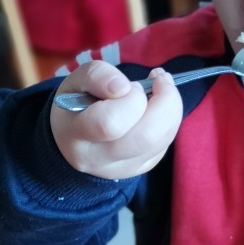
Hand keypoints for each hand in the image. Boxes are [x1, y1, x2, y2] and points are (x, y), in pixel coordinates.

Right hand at [50, 61, 182, 179]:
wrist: (71, 139)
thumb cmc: (73, 105)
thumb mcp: (73, 82)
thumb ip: (96, 75)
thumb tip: (124, 86)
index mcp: (75, 136)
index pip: (110, 123)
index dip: (130, 98)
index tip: (129, 84)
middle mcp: (98, 159)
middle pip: (145, 136)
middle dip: (164, 102)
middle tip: (159, 80)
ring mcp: (121, 168)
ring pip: (161, 141)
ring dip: (172, 108)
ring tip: (162, 86)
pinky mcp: (139, 169)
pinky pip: (164, 144)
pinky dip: (170, 119)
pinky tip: (159, 105)